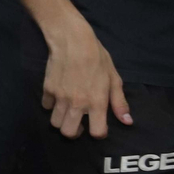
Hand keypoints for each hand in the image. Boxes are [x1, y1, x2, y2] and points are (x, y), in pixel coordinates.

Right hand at [42, 15, 131, 137]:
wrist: (73, 41)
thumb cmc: (97, 58)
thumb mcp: (114, 79)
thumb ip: (119, 102)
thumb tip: (127, 122)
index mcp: (97, 102)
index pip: (97, 132)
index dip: (99, 133)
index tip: (98, 126)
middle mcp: (77, 104)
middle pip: (68, 133)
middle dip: (74, 132)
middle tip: (78, 123)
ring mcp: (60, 98)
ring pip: (55, 123)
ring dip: (62, 120)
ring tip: (67, 111)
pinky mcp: (47, 90)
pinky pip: (46, 106)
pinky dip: (51, 105)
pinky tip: (58, 97)